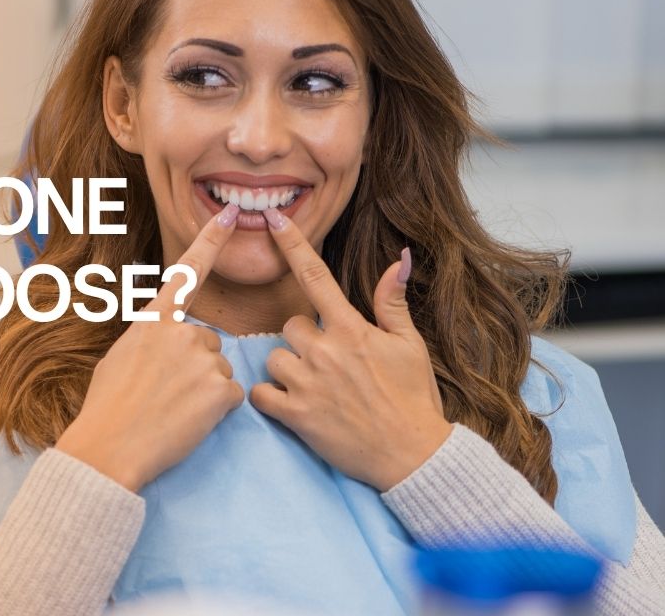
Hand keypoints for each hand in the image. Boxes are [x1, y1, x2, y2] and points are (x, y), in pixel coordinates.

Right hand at [56, 205, 245, 492]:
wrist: (109, 446)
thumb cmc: (107, 407)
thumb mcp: (119, 357)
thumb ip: (150, 338)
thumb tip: (165, 339)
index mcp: (153, 320)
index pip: (187, 272)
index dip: (211, 240)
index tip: (229, 215)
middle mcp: (181, 331)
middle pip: (208, 342)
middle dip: (195, 365)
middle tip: (166, 393)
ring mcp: (202, 359)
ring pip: (219, 369)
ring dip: (205, 389)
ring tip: (173, 409)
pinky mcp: (219, 389)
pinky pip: (230, 395)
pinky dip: (215, 411)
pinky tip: (188, 420)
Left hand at [248, 207, 451, 491]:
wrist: (412, 455)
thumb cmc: (414, 398)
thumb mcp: (410, 345)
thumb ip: (392, 302)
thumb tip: (398, 259)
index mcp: (352, 329)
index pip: (316, 276)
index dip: (293, 244)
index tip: (273, 219)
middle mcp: (326, 350)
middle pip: (289, 325)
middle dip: (303, 341)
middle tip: (328, 365)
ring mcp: (309, 382)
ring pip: (274, 358)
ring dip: (287, 371)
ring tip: (316, 389)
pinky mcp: (296, 414)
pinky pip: (260, 393)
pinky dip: (270, 398)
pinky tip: (292, 405)